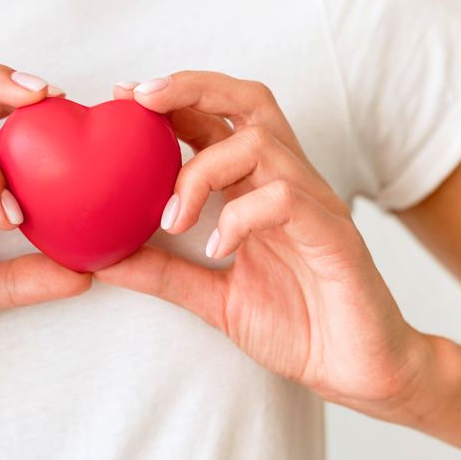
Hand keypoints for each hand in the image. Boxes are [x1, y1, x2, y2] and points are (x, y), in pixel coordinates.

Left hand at [102, 73, 433, 418]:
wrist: (357, 370)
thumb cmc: (295, 324)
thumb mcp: (212, 297)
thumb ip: (164, 273)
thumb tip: (103, 259)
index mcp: (259, 189)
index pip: (219, 122)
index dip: (174, 100)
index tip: (125, 96)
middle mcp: (288, 183)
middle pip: (249, 103)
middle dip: (192, 88)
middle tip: (141, 99)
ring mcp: (315, 206)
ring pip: (261, 145)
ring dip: (202, 172)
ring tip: (173, 220)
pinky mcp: (335, 237)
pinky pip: (287, 201)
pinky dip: (241, 217)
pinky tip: (216, 249)